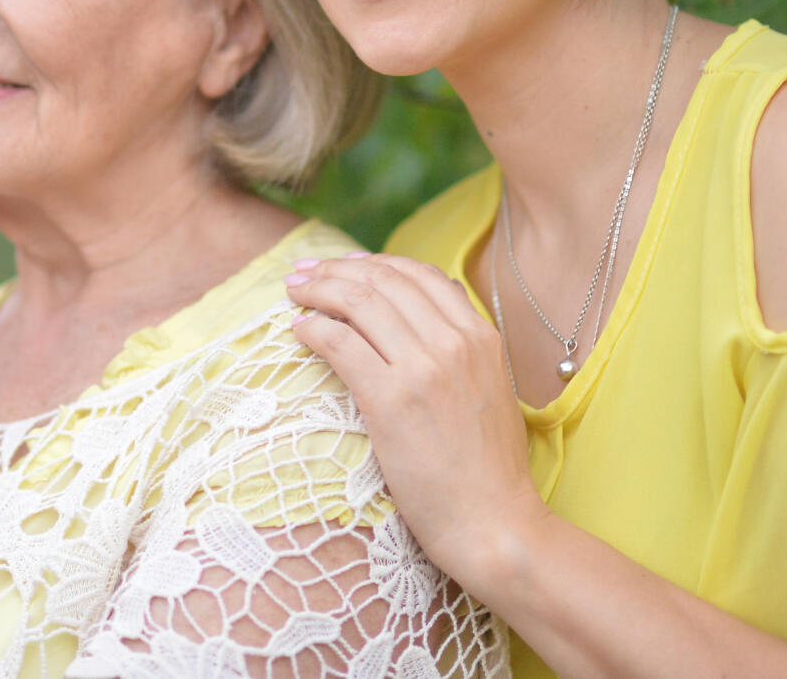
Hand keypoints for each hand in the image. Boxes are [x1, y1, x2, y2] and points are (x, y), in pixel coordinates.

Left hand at [285, 253, 542, 580]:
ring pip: (358, 303)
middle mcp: (454, 342)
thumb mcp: (490, 389)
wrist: (493, 523)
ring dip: (318, 291)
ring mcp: (424, 369)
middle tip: (303, 272)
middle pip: (383, 281)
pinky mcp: (392, 400)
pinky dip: (313, 329)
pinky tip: (298, 330)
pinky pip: (341, 344)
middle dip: (336, 270)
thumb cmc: (488, 468)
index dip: (374, 263)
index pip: (419, 274)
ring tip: (293, 293)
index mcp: (481, 336)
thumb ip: (463, 347)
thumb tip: (426, 310)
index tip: (342, 266)